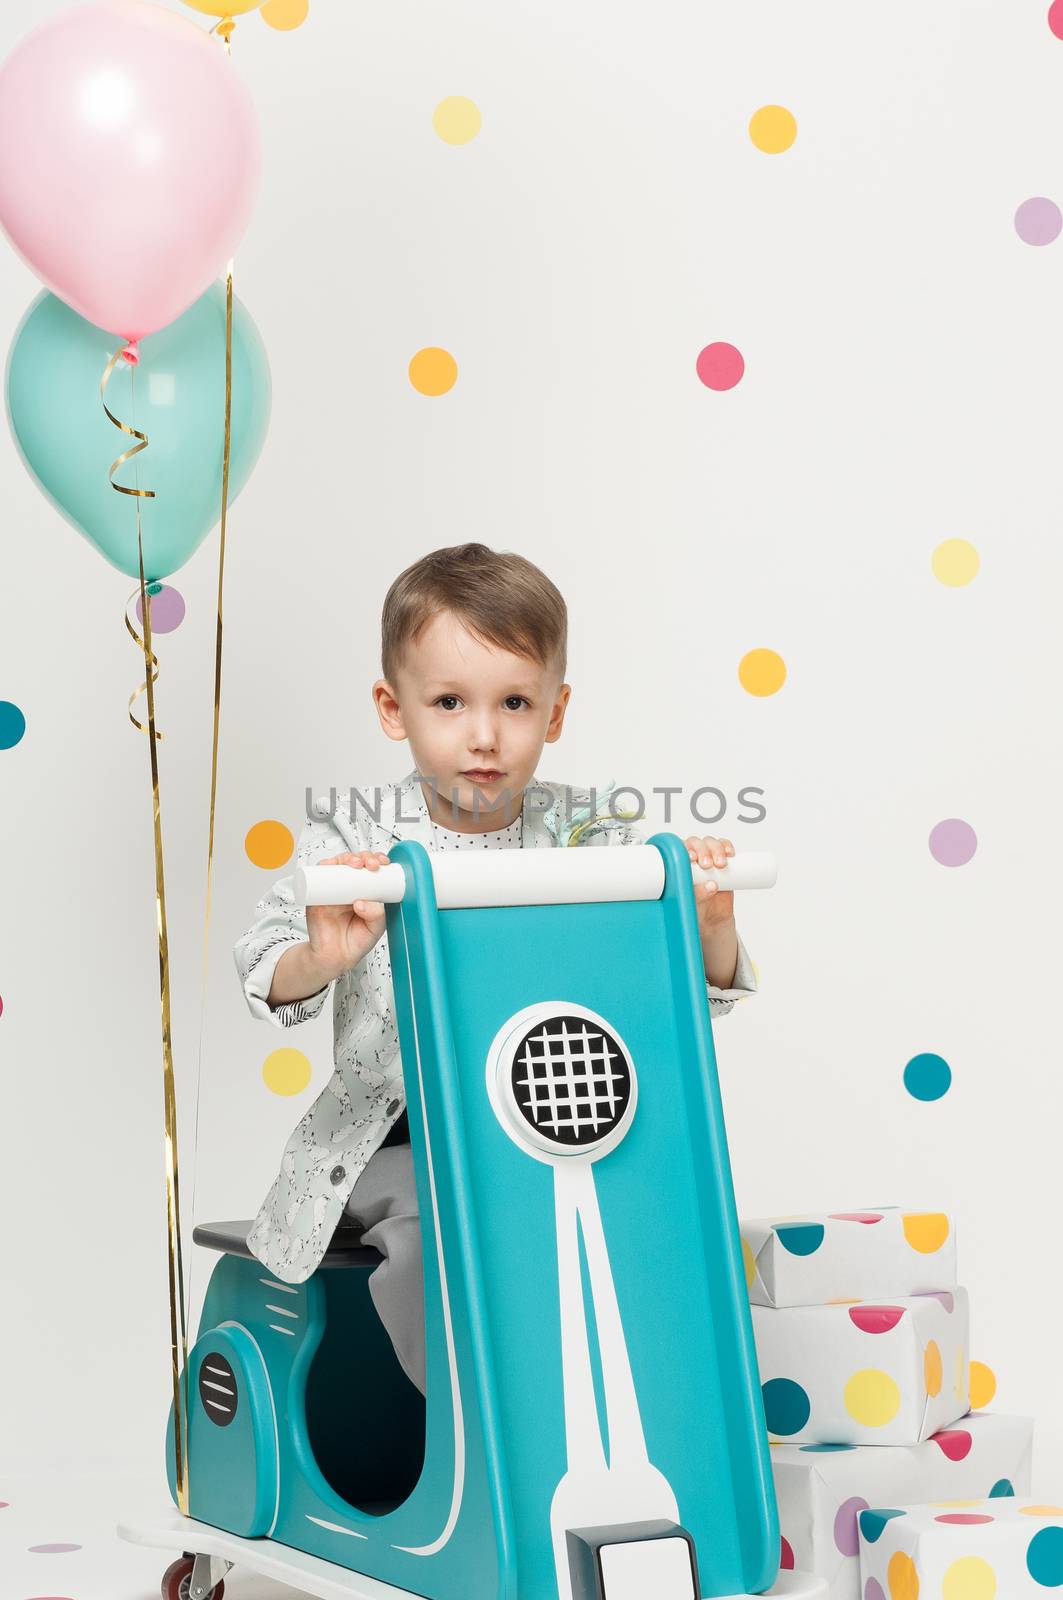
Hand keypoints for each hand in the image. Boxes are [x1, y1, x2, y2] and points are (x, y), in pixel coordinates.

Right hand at [305, 851, 390, 977]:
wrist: (334, 958)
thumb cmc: (355, 941)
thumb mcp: (375, 929)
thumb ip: (376, 915)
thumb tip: (363, 902)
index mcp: (365, 892)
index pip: (370, 869)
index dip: (376, 860)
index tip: (383, 863)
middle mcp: (348, 888)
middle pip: (354, 862)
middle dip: (364, 857)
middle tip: (370, 864)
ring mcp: (331, 890)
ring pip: (336, 865)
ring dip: (346, 858)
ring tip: (355, 864)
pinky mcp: (316, 896)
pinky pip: (317, 876)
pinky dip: (323, 867)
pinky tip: (331, 866)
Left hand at [684, 834, 736, 935]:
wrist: (712, 917)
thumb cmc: (696, 909)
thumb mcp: (694, 904)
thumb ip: (699, 894)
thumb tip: (711, 885)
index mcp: (677, 867)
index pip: (678, 850)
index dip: (685, 850)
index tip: (692, 859)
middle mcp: (691, 860)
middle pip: (695, 843)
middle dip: (702, 851)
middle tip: (707, 865)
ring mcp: (707, 857)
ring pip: (709, 842)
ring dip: (716, 849)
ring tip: (721, 864)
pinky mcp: (721, 859)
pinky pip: (724, 846)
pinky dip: (727, 847)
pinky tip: (730, 854)